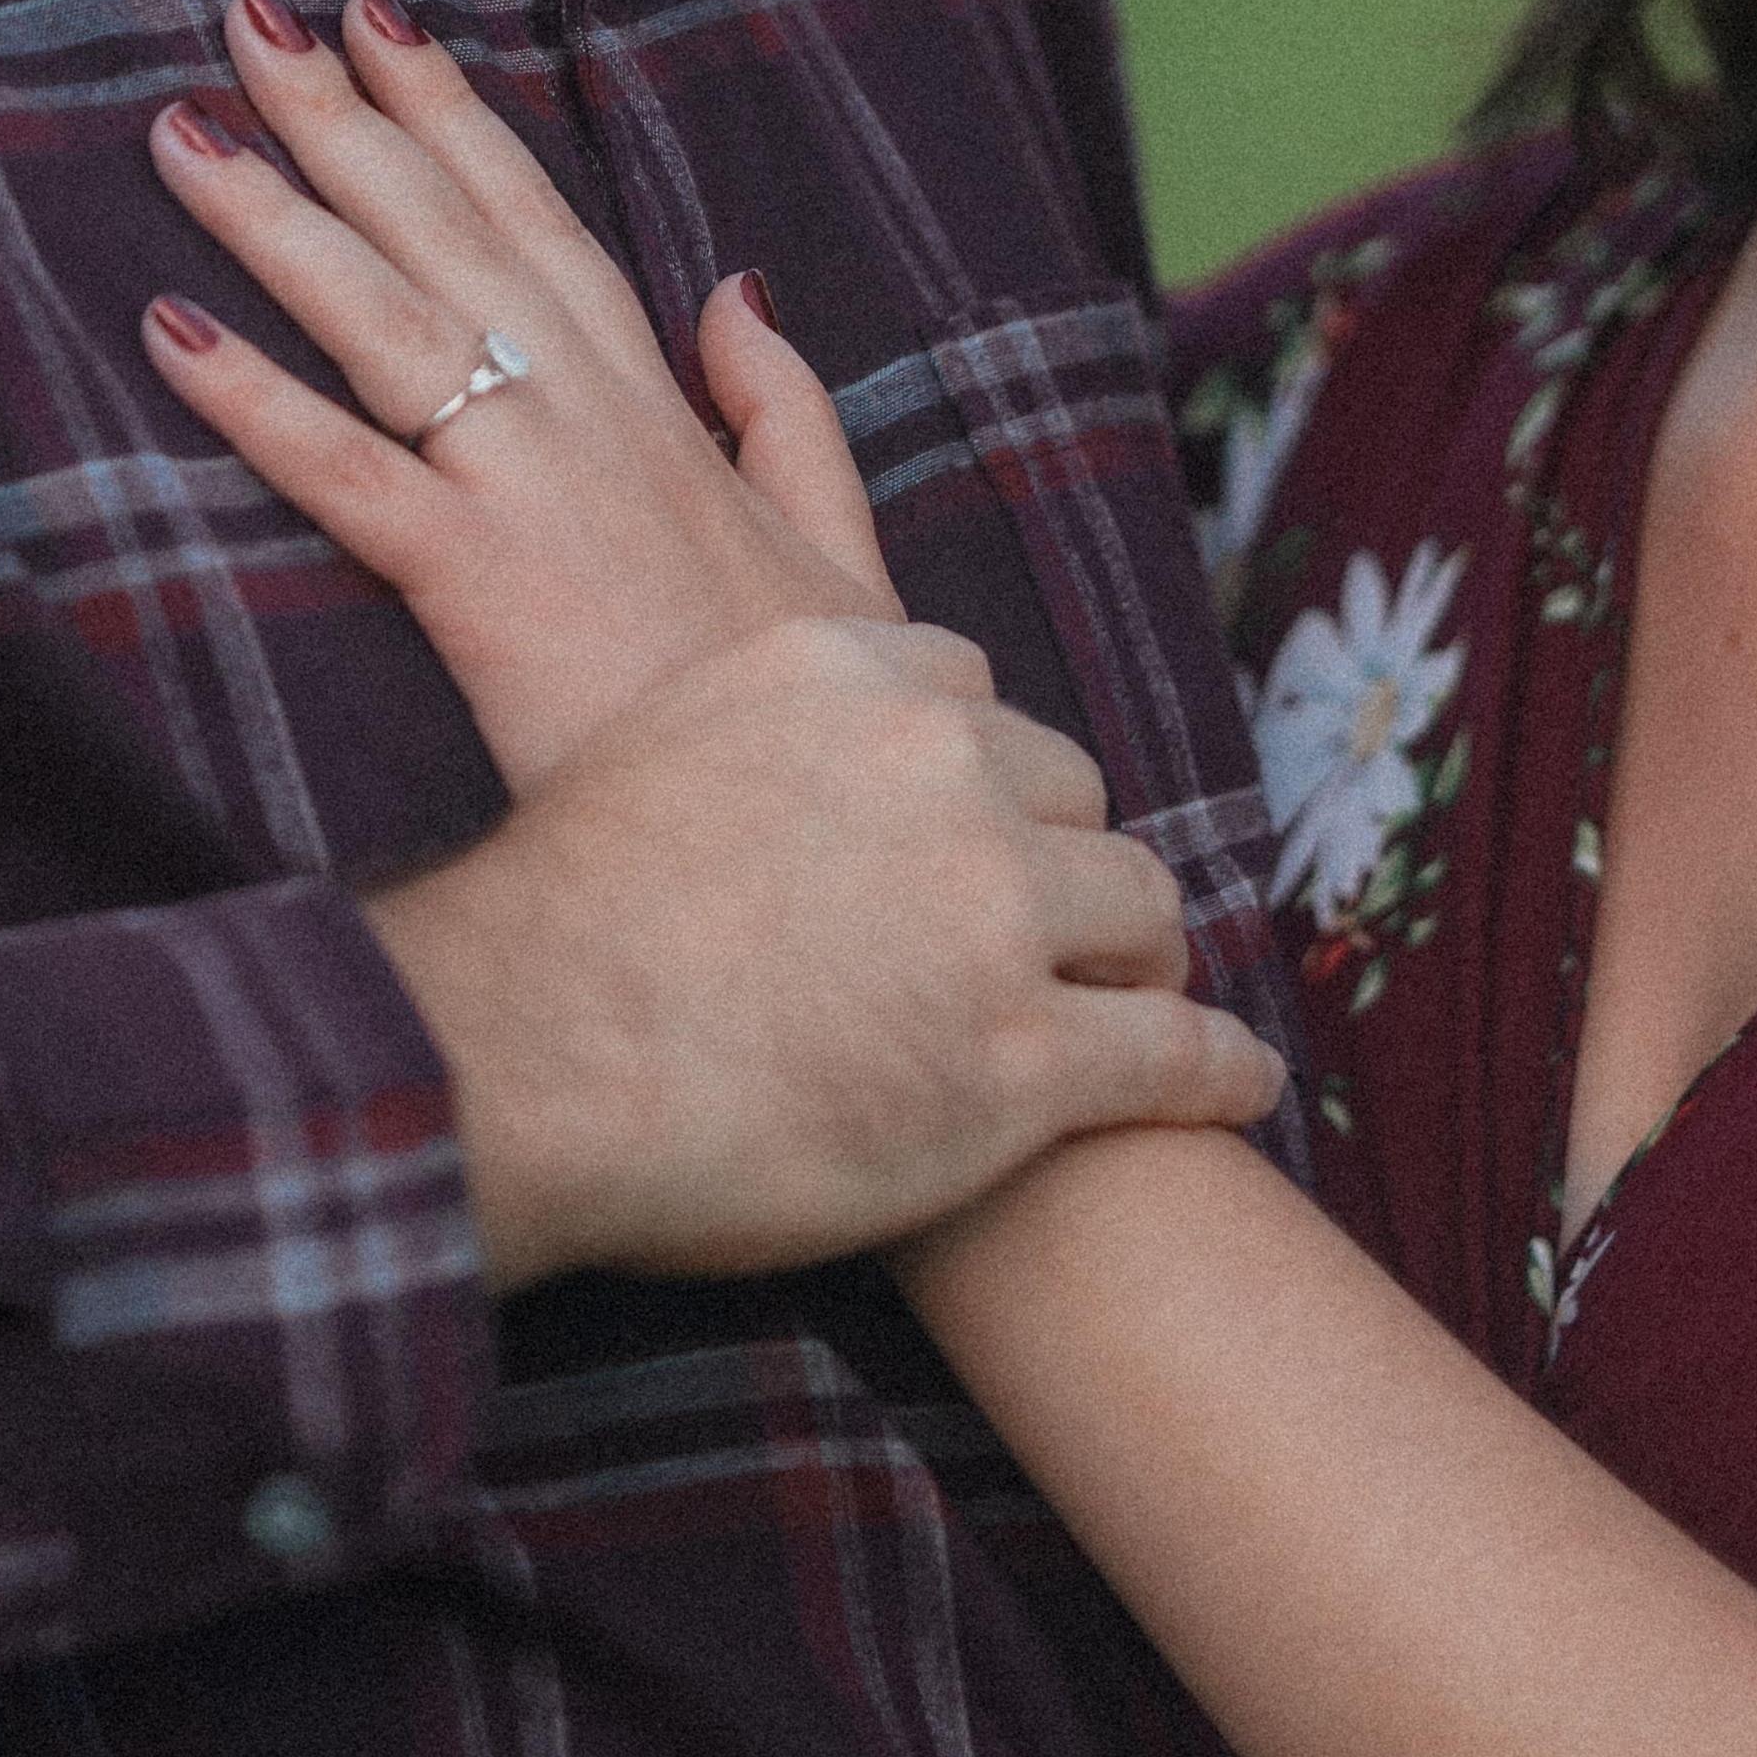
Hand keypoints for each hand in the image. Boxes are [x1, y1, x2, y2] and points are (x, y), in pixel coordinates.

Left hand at [142, 0, 1284, 1278]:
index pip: (544, 229)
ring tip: (183, 128)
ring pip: (392, 323)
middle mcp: (595, 426)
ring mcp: (540, 497)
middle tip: (246, 14)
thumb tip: (737, 292)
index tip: (384, 25)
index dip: (460, 122)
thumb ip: (786, 414)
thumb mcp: (836, 556)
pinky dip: (257, 401)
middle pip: (451, 237)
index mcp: (660, 413)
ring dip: (283, 217)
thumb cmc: (831, 731)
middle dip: (349, 119)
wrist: (857, 855)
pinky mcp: (485, 590)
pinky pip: (352, 477)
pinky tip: (169, 328)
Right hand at [363, 611, 1285, 1285]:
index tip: (985, 828)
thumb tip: (791, 734)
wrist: (519, 1056)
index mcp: (851, 672)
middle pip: (1070, 794)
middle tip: (1058, 933)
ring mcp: (997, 912)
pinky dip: (1217, 1070)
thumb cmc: (555, 925)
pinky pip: (1175, 1051)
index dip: (984, 778)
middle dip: (1062, 863)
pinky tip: (1238, 1083)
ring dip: (1140, 962)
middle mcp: (944, 765)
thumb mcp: (660, 740)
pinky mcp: (1029, 1059)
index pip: (974, 695)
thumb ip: (765, 718)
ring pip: (1140, 909)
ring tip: (1143, 1007)